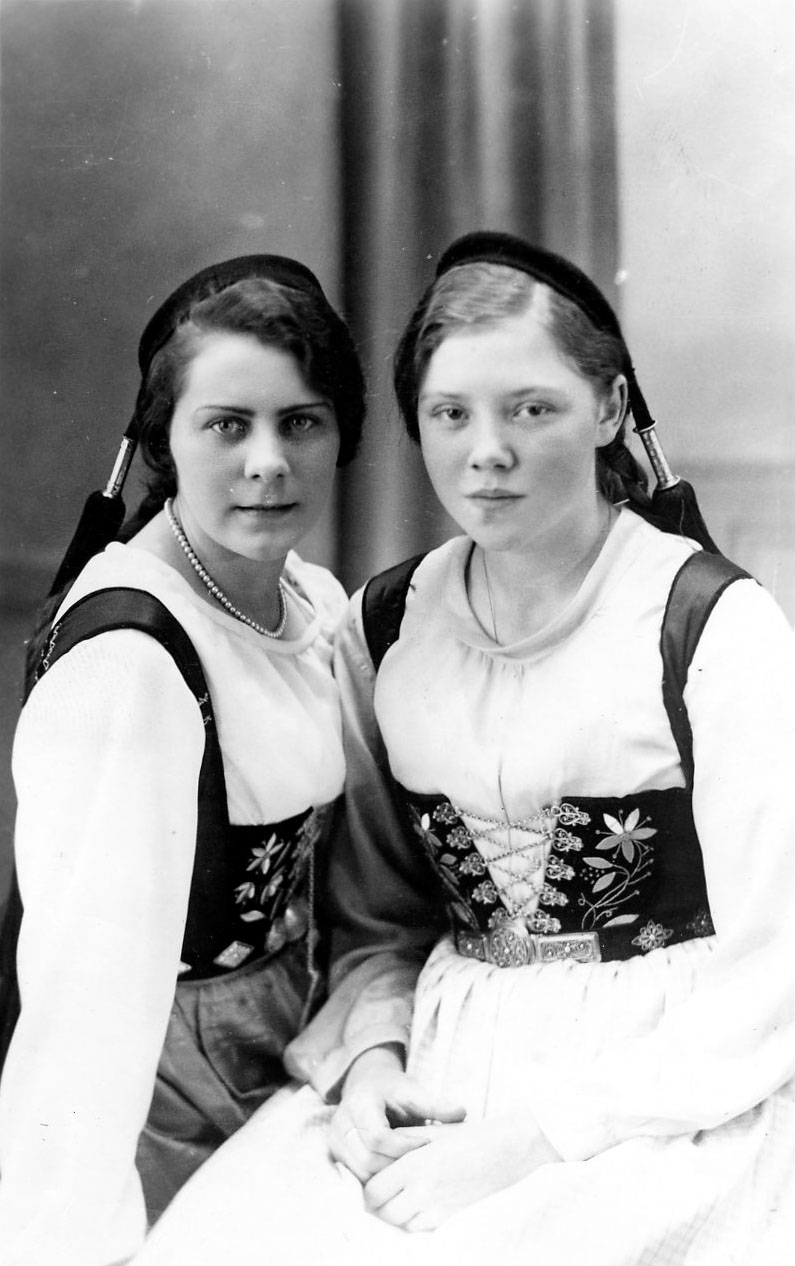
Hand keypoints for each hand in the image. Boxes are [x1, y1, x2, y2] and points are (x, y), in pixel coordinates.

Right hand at [329, 1045, 465, 1182]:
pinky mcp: (336, 1155)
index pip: (378, 1138)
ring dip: (387, 1175)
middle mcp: (341, 1124)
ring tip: (410, 1165)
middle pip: (368, 1160)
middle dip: (397, 1165)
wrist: (367, 1086)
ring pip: (361, 1173)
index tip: (427, 1142)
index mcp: (359, 1103)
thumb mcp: (412, 1091)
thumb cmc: (391, 1089)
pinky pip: (356, 1178)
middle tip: (420, 1159)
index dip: (404, 1146)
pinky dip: (377, 1179)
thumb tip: (462, 1113)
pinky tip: (396, 1172)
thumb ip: (435, 1104)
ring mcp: (335, 1142)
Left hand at [362, 1113, 558, 1231]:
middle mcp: (424, 1189)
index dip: (371, 1189)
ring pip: (403, 1224)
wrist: (513, 1148)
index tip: (377, 1182)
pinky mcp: (455, 1219)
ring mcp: (440, 1208)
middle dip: (382, 1205)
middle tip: (388, 1191)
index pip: (374, 1190)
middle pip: (384, 1213)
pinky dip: (419, 1221)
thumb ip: (405, 1147)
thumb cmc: (475, 1135)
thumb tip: (382, 1159)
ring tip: (407, 1197)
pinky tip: (427, 1205)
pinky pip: (424, 1229)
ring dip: (400, 1215)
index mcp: (416, 1163)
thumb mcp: (435, 1133)